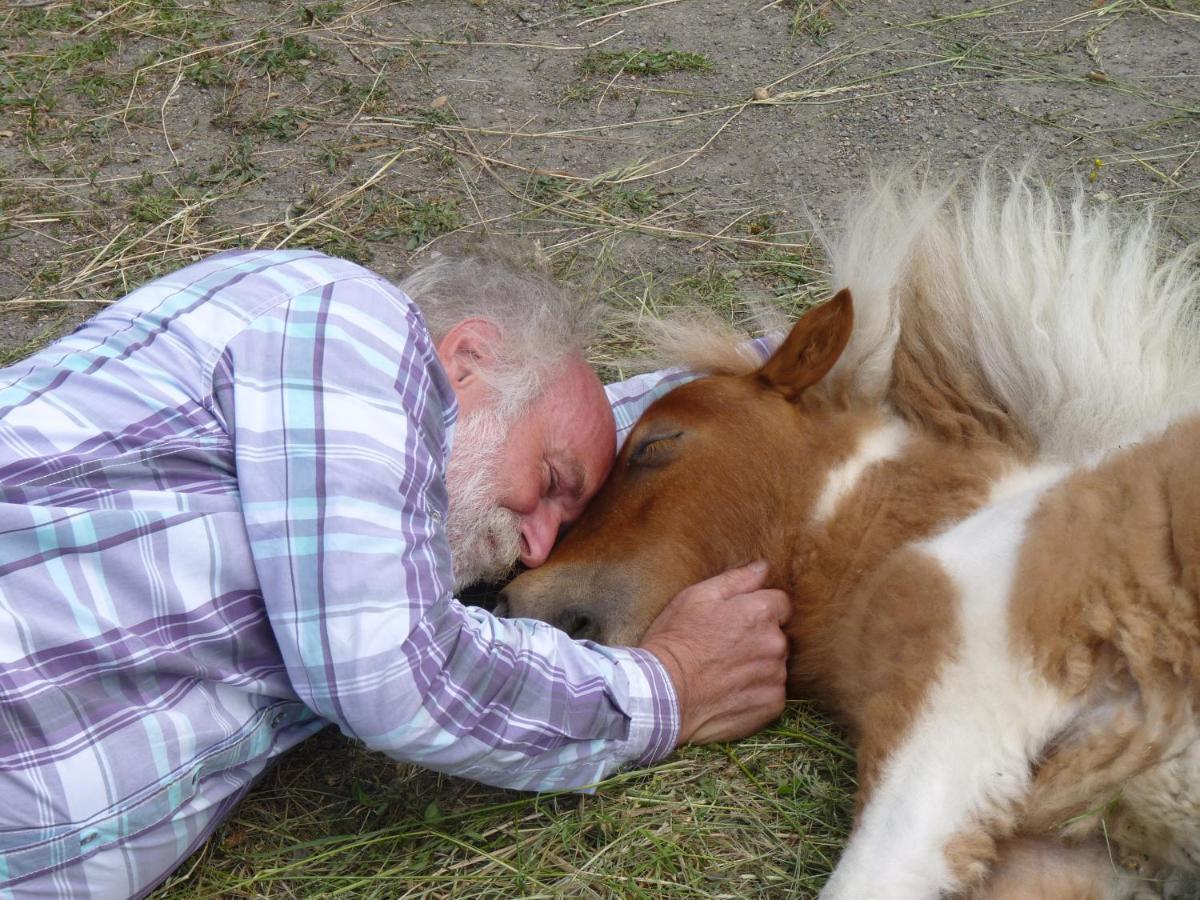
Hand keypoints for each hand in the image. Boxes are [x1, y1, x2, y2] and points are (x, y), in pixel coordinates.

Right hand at [640, 560, 789, 744]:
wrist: (664, 695)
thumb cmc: (675, 641)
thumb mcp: (695, 597)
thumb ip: (736, 580)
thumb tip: (763, 567)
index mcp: (760, 612)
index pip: (780, 603)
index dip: (758, 610)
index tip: (737, 621)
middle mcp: (775, 643)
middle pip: (778, 635)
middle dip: (759, 638)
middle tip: (725, 648)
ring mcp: (776, 676)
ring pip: (775, 665)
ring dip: (759, 666)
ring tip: (725, 673)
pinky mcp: (772, 705)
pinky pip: (772, 693)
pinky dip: (756, 692)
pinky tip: (730, 692)